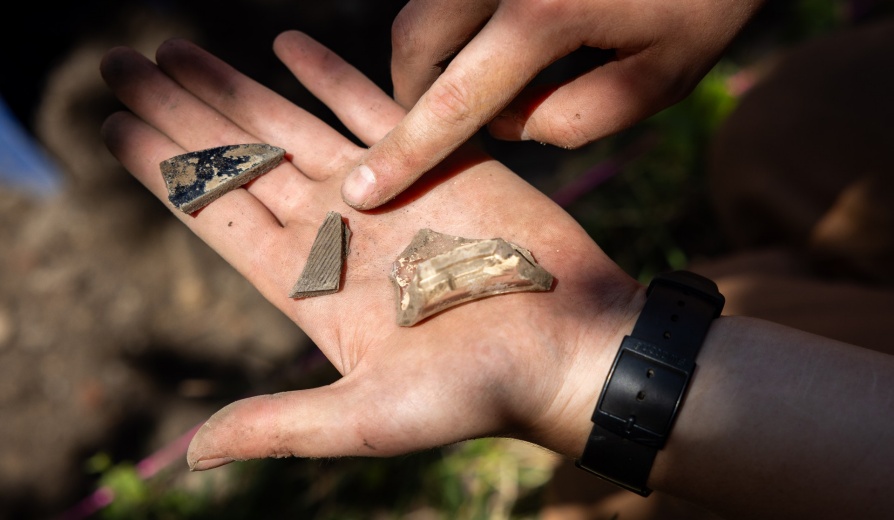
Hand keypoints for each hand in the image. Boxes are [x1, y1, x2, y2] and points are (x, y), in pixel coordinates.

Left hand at [99, 32, 642, 469]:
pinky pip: (371, 105)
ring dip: (232, 85)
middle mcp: (335, 233)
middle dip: (177, 112)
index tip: (109, 127)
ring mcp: (383, 190)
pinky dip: (328, 74)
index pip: (216, 216)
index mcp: (310, 286)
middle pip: (237, 159)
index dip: (160, 171)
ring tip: (174, 48)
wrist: (572, 348)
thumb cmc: (481, 392)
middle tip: (119, 63)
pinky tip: (287, 44)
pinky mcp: (434, 160)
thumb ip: (283, 424)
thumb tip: (193, 454)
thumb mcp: (372, 419)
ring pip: (290, 123)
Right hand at [341, 0, 764, 208]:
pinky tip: (500, 44)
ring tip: (479, 90)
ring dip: (433, 57)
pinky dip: (457, 26)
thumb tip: (507, 121)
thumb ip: (572, 118)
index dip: (404, 152)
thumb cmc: (707, 0)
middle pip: (414, 38)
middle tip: (443, 128)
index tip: (361, 191)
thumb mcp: (660, 79)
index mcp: (543, 15)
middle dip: (413, 92)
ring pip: (426, 8)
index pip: (452, 100)